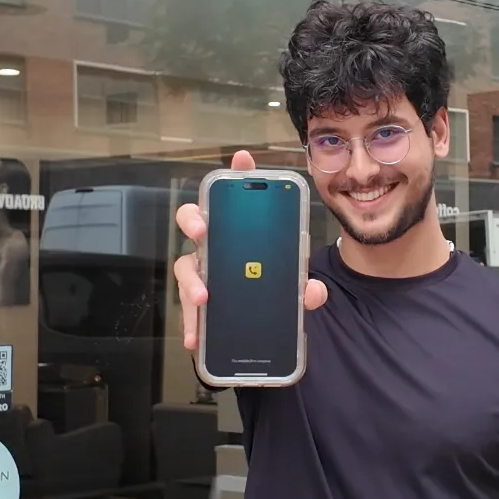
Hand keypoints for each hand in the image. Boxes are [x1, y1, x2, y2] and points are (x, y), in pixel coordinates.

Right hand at [173, 148, 328, 350]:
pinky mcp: (196, 303)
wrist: (262, 329)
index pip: (237, 196)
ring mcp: (201, 273)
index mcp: (240, 233)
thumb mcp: (294, 290)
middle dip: (195, 219)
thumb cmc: (273, 294)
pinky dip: (192, 324)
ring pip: (186, 267)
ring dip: (192, 282)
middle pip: (194, 220)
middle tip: (203, 229)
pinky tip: (197, 339)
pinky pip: (188, 308)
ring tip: (203, 299)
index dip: (238, 173)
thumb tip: (313, 292)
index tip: (243, 159)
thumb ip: (306, 289)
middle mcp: (214, 247)